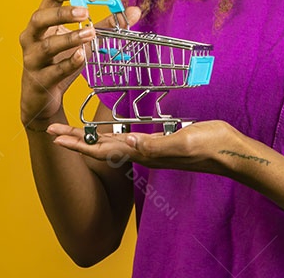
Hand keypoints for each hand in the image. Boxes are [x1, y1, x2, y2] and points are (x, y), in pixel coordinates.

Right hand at [19, 0, 140, 131]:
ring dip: (70, 38)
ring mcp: (33, 58)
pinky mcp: (40, 79)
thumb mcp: (83, 41)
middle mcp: (32, 37)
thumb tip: (134, 11)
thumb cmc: (60, 61)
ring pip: (47, 45)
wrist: (42, 96)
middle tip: (86, 12)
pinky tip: (82, 56)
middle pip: (40, 17)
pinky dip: (69, 63)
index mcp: (43, 21)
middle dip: (64, 13)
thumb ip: (106, 25)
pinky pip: (54, 70)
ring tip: (91, 34)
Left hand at [47, 120, 266, 178]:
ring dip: (90, 138)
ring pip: (113, 144)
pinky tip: (111, 130)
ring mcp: (152, 149)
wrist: (231, 152)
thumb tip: (129, 143)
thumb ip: (157, 145)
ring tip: (72, 131)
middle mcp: (143, 153)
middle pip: (101, 148)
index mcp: (144, 153)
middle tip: (52, 131)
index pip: (103, 150)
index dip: (78, 144)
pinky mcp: (161, 143)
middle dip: (76, 140)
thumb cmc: (210, 145)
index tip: (55, 137)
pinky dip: (113, 133)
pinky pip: (129, 139)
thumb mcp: (183, 142)